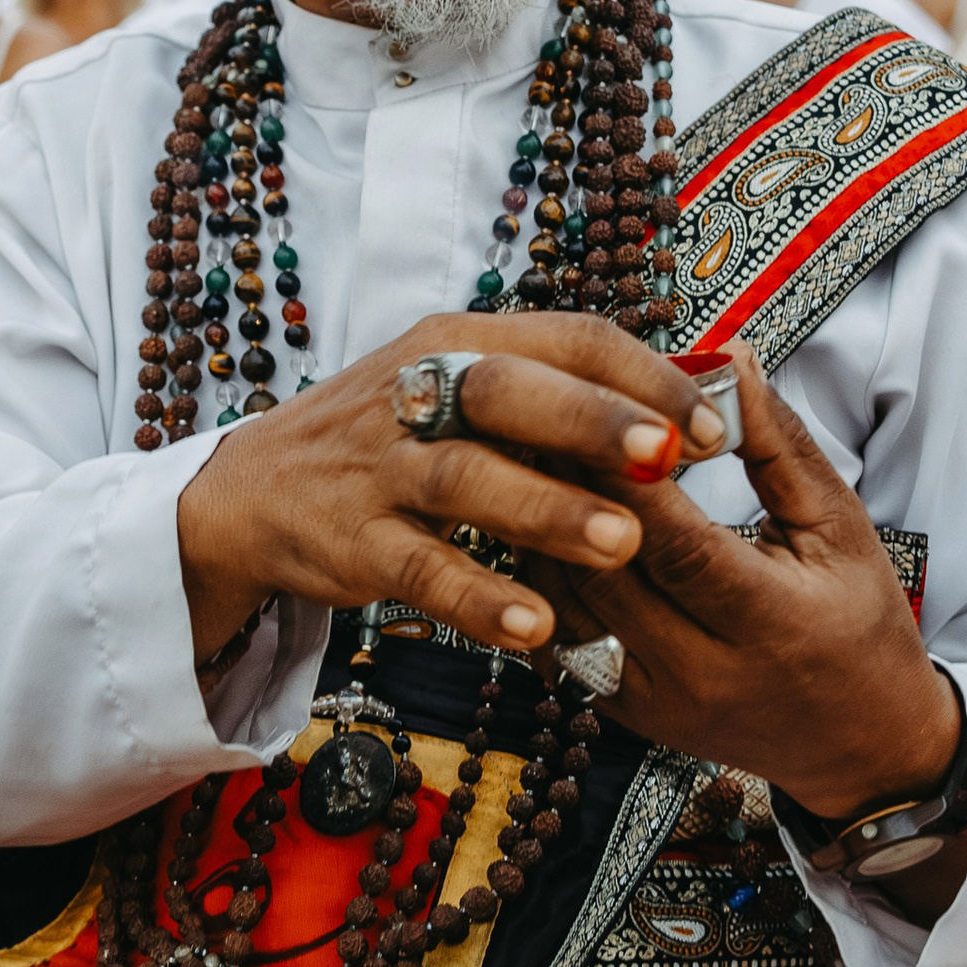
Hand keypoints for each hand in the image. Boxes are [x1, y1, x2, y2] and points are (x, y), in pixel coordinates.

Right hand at [174, 312, 727, 664]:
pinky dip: (480, 598)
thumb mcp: (460, 392)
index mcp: (463, 342)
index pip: (567, 338)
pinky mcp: (353, 540)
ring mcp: (380, 466)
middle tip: (672, 459)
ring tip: (622, 543)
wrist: (253, 490)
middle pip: (512, 391)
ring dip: (548, 510)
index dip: (645, 378)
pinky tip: (538, 628)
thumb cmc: (392, 440)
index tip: (713, 426)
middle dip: (596, 422)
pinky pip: (423, 569)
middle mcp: (420, 391)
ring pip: (469, 478)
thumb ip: (554, 399)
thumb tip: (681, 422)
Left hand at [525, 343, 962, 826]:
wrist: (857, 743)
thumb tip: (730, 357)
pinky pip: (560, 638)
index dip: (629, 477)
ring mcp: (656, 702)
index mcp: (771, 623)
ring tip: (523, 457)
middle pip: (607, 572)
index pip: (679, 544)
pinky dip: (542, 580)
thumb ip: (780, 445)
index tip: (595, 408)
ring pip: (567, 605)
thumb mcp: (840, 527)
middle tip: (534, 416)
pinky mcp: (625, 714)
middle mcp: (704, 673)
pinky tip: (533, 523)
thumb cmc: (858, 622)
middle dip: (566, 490)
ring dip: (539, 530)